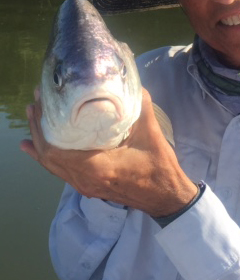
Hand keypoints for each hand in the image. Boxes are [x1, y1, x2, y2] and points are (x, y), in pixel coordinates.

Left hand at [20, 87, 197, 216]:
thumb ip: (141, 107)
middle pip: (48, 156)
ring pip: (52, 165)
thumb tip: (132, 83)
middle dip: (38, 129)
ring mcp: (85, 185)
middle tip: (37, 103)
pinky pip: (60, 171)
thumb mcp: (151, 134)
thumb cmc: (158, 167)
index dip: (42, 125)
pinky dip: (48, 156)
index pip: (55, 149)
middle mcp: (85, 179)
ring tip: (35, 117)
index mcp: (97, 167)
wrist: (164, 196)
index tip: (41, 103)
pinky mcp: (88, 186)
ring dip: (41, 141)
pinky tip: (38, 146)